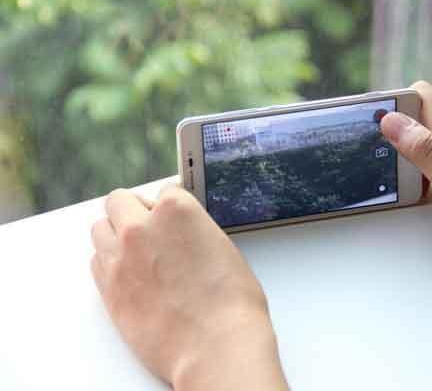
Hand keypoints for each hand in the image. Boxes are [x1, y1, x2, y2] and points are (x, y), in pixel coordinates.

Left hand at [91, 184, 287, 389]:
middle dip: (133, 211)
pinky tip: (129, 274)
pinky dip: (109, 261)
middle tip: (148, 229)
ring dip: (115, 234)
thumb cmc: (230, 300)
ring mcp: (120, 256)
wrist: (215, 344)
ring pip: (100, 227)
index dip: (172, 208)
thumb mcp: (221, 247)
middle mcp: (142, 226)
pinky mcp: (108, 287)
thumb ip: (192, 230)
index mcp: (176, 210)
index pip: (164, 191)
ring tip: (135, 252)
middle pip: (119, 201)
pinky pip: (96, 260)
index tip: (174, 223)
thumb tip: (180, 234)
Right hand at [381, 81, 431, 248]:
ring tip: (396, 168)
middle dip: (397, 127)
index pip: (421, 95)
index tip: (376, 122)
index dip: (396, 103)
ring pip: (431, 136)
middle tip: (381, 150)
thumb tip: (392, 122)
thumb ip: (425, 150)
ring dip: (409, 146)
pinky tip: (421, 182)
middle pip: (423, 116)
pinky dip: (424, 163)